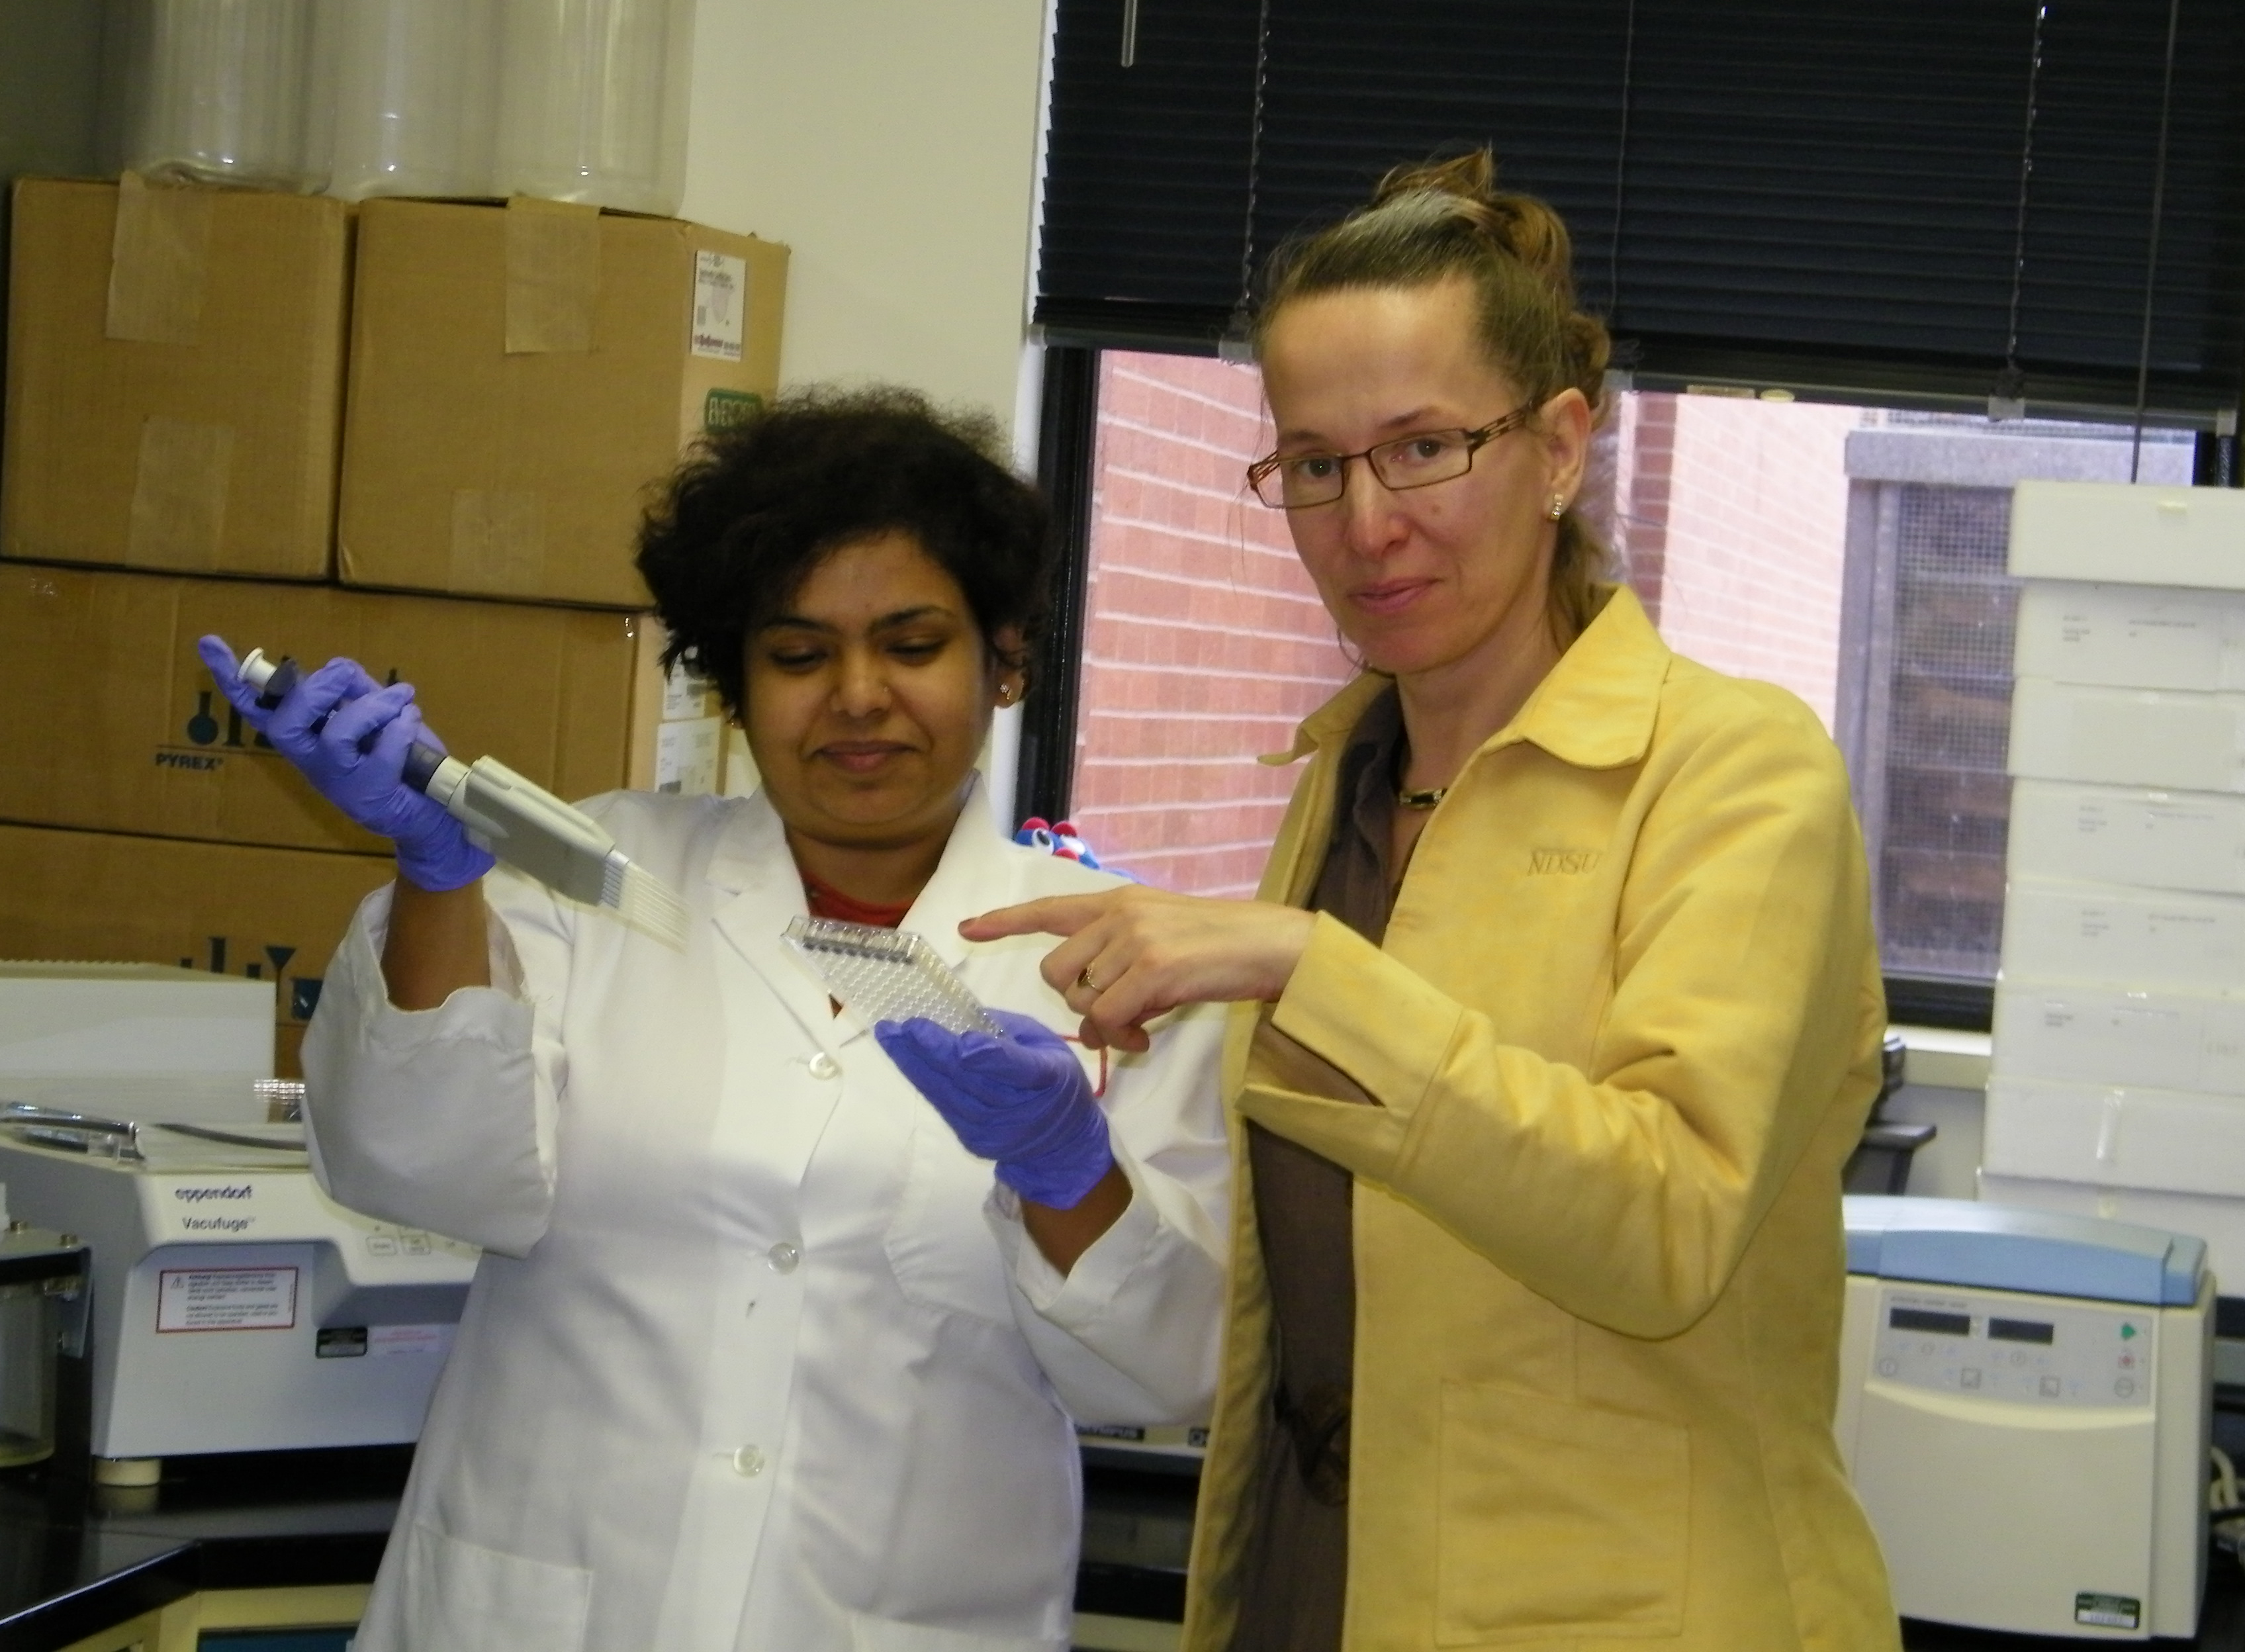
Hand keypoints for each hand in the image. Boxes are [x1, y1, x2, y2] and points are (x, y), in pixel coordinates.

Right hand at [198, 636, 493, 892]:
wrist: (432, 813)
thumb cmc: (401, 762)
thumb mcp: (376, 718)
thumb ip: (356, 693)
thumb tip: (340, 669)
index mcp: (306, 738)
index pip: (259, 710)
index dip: (234, 681)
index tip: (209, 644)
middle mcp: (313, 761)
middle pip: (286, 723)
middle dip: (317, 690)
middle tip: (346, 674)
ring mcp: (339, 782)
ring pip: (337, 735)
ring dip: (373, 707)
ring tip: (401, 699)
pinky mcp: (370, 795)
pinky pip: (381, 752)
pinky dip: (401, 727)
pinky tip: (411, 722)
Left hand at [875, 1010, 1112, 1209]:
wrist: (1060, 1145)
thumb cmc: (1054, 1082)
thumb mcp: (1048, 1047)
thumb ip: (1008, 1032)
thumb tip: (961, 1015)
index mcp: (1048, 1078)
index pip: (1015, 1067)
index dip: (987, 1055)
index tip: (960, 1039)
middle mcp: (1018, 1108)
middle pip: (971, 1079)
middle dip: (933, 1051)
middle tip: (902, 1025)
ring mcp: (992, 1129)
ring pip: (948, 1093)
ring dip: (915, 1064)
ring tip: (889, 1036)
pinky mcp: (973, 1140)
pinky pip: (943, 1105)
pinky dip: (922, 1079)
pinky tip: (904, 1057)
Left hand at [960, 886, 1315, 1051]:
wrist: (1270, 944)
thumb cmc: (1219, 949)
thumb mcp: (1161, 944)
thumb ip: (1119, 971)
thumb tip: (1091, 1028)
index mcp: (1117, 902)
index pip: (1049, 909)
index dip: (1004, 921)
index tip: (967, 929)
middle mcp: (1119, 915)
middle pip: (1056, 971)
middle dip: (1077, 1003)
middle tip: (1118, 1018)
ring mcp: (1134, 939)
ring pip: (1082, 1000)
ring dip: (1105, 1026)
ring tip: (1141, 1027)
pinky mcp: (1153, 968)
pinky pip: (1109, 1018)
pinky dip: (1122, 1037)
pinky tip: (1148, 1038)